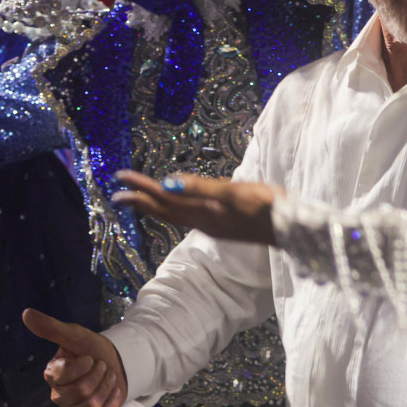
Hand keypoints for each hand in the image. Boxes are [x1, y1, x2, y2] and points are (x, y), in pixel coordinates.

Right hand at [22, 308, 126, 406]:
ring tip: (108, 376)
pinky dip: (111, 404)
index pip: (62, 375)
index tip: (90, 357)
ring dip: (108, 386)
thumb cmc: (93, 348)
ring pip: (91, 405)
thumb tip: (26, 313)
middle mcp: (58, 395)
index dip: (83, 365)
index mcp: (52, 374)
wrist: (117, 362)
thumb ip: (52, 328)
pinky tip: (114, 391)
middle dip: (99, 375)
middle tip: (102, 366)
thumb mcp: (76, 335)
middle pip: (80, 392)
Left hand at [113, 171, 278, 244]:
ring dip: (155, 206)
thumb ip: (200, 187)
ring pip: (175, 215)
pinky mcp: (222, 226)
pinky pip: (187, 217)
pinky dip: (173, 210)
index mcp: (202, 211)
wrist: (288, 229)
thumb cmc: (265, 206)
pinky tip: (178, 208)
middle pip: (165, 210)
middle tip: (118, 193)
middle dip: (141, 201)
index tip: (120, 177)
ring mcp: (212, 225)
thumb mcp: (232, 192)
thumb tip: (167, 182)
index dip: (142, 187)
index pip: (164, 197)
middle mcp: (202, 220)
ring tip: (141, 200)